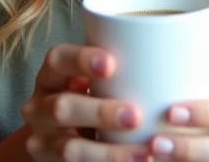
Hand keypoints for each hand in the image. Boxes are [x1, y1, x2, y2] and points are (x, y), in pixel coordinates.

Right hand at [21, 44, 149, 161]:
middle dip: (100, 112)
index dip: (81, 59)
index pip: (57, 60)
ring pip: (69, 149)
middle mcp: (38, 108)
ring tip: (144, 154)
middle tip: (136, 116)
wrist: (62, 141)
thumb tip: (170, 55)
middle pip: (62, 108)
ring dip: (109, 153)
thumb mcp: (93, 84)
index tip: (112, 64)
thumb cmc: (90, 101)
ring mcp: (42, 142)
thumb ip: (116, 75)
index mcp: (50, 77)